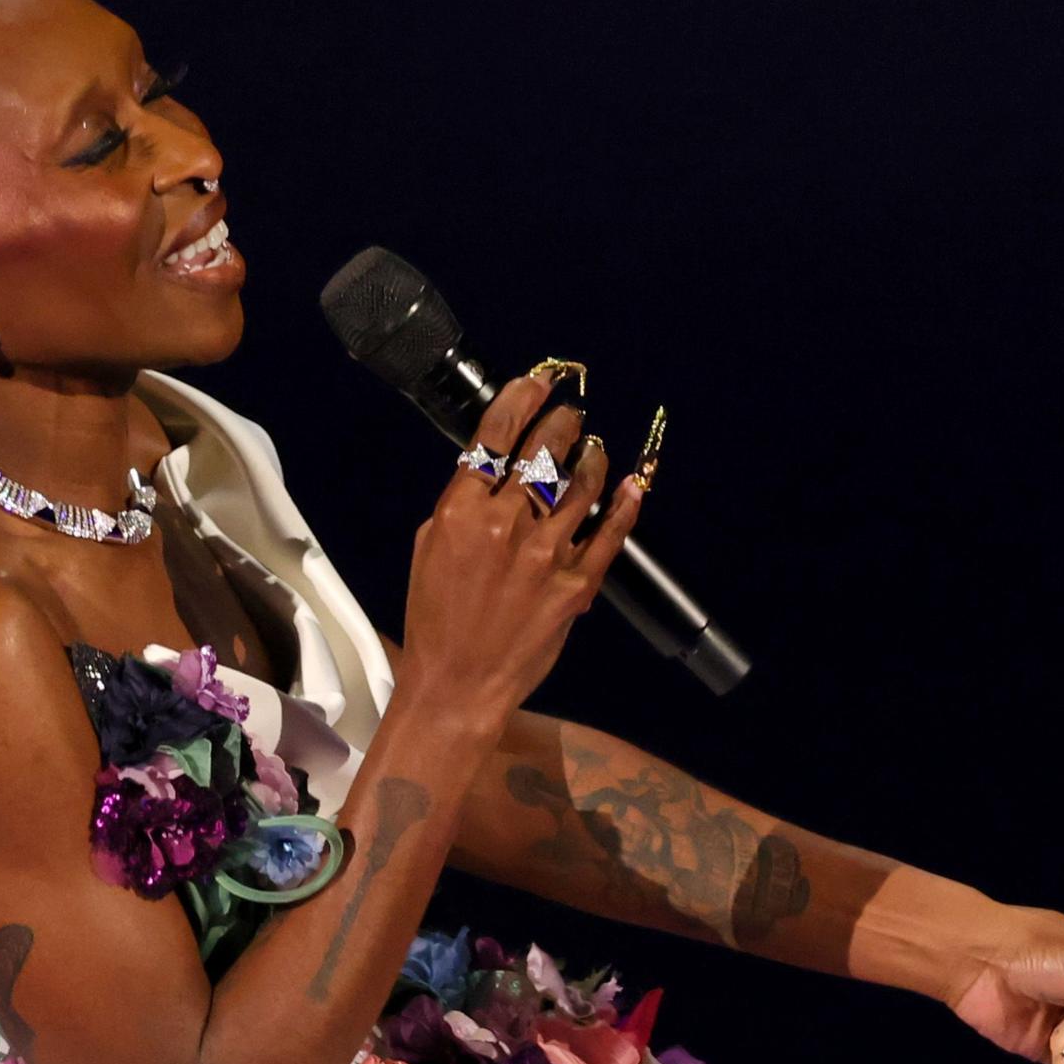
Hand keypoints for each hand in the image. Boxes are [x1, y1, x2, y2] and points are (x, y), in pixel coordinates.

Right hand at [395, 375, 645, 728]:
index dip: (521, 399)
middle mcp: (506, 525)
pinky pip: (609, 536)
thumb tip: (490, 471)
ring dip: (592, 459)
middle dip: (562, 424)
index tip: (538, 381)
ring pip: (581, 487)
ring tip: (594, 447)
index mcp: (461, 511)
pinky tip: (634, 485)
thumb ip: (461, 504)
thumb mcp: (429, 547)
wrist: (458, 683)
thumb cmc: (436, 619)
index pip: (495, 437)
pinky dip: (625, 506)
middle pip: (543, 453)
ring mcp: (545, 555)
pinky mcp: (575, 585)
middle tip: (572, 413)